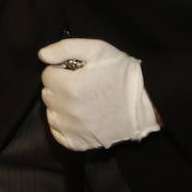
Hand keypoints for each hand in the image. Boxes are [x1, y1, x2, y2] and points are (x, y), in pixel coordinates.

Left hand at [39, 38, 160, 150]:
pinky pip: (58, 134)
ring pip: (51, 113)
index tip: (75, 72)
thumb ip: (65, 48)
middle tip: (80, 85)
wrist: (149, 102)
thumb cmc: (123, 73)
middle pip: (48, 94)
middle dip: (59, 87)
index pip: (47, 75)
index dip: (61, 70)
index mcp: (71, 87)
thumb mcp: (97, 49)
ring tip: (80, 101)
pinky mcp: (80, 143)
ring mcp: (74, 129)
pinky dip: (63, 126)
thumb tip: (42, 55)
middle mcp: (69, 110)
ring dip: (60, 106)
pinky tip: (77, 117)